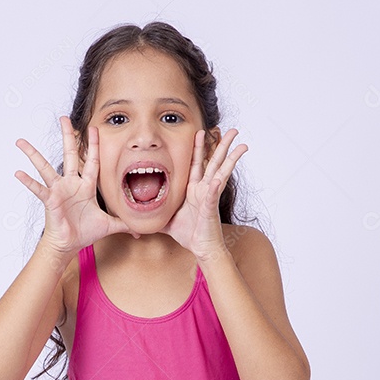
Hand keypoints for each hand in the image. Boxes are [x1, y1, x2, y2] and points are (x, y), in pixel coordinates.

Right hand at [14, 116, 131, 255]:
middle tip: (64, 118)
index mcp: (86, 186)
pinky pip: (38, 189)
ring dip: (33, 154)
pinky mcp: (49, 200)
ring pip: (45, 167)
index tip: (94, 128)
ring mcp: (58, 190)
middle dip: (68, 136)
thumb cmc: (85, 233)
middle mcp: (71, 184)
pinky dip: (28, 182)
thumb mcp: (109, 225)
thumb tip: (140, 229)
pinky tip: (18, 173)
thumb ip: (125, 224)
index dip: (94, 145)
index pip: (92, 161)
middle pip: (70, 155)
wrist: (69, 244)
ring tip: (21, 142)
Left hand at [161, 128, 246, 260]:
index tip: (200, 132)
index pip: (197, 163)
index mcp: (194, 189)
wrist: (201, 248)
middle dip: (222, 145)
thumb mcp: (166, 220)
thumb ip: (155, 214)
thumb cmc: (188, 234)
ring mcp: (209, 196)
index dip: (198, 148)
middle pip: (214, 162)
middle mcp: (204, 189)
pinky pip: (213, 195)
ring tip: (241, 146)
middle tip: (232, 130)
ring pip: (221, 172)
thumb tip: (137, 215)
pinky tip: (219, 178)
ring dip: (231, 159)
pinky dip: (215, 187)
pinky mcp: (210, 208)